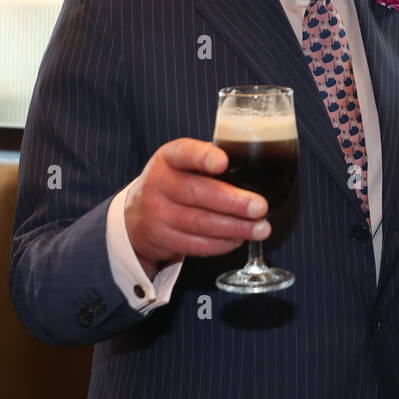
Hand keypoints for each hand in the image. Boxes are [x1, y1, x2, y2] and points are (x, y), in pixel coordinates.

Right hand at [123, 138, 269, 276]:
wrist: (137, 213)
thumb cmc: (175, 182)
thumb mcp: (184, 163)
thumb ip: (210, 160)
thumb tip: (253, 166)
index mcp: (168, 158)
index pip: (184, 153)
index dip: (204, 157)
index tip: (224, 162)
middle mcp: (158, 185)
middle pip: (197, 193)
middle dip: (233, 202)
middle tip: (260, 207)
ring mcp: (157, 214)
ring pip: (199, 223)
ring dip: (235, 228)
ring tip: (260, 229)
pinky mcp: (162, 240)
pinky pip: (196, 245)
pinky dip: (222, 244)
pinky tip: (239, 239)